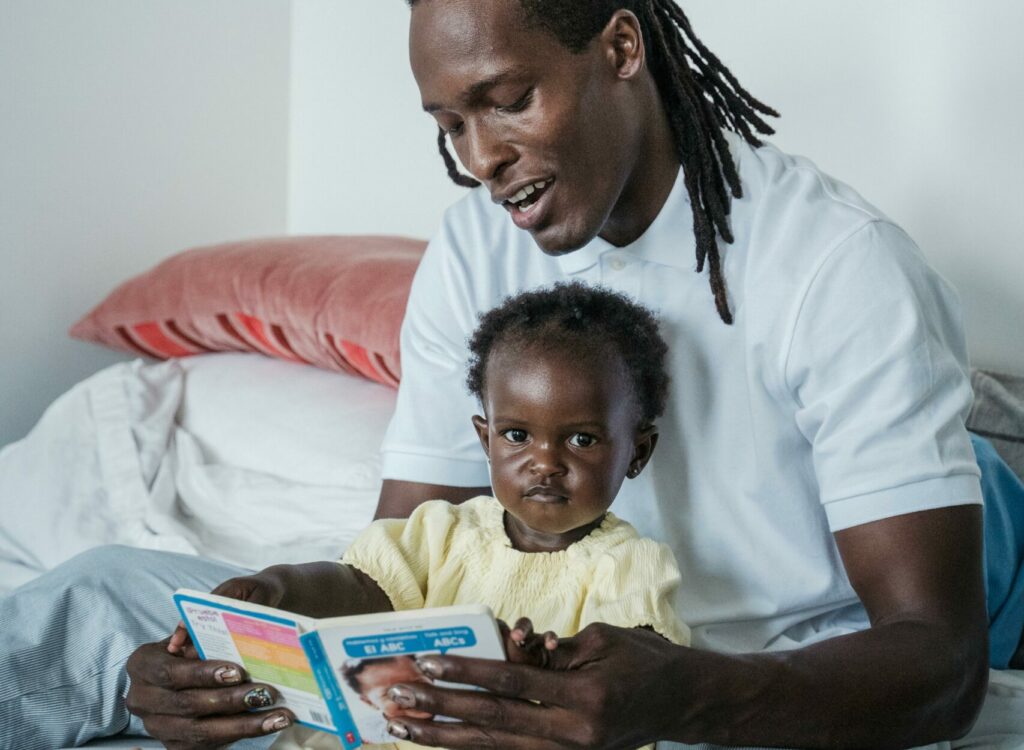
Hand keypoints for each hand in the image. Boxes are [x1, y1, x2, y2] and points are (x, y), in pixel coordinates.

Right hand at [125, 570, 294, 749]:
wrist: (215, 645)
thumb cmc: (218, 620)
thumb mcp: (219, 602)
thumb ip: (218, 605)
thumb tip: (216, 621)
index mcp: (143, 662)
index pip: (170, 671)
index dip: (202, 674)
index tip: (236, 671)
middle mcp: (143, 698)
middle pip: (186, 705)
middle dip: (230, 701)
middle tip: (266, 694)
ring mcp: (158, 725)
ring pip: (200, 733)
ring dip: (243, 726)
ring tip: (278, 717)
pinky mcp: (178, 743)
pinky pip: (208, 746)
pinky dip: (240, 736)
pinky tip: (269, 725)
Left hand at [382, 622, 684, 748]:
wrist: (683, 701)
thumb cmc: (644, 659)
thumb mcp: (602, 640)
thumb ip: (553, 649)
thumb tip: (508, 650)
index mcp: (586, 696)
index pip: (513, 684)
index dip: (467, 673)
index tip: (427, 662)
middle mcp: (575, 734)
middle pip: (494, 725)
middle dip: (440, 711)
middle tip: (397, 700)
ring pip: (496, 749)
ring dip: (445, 738)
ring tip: (403, 728)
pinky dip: (475, 748)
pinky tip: (442, 741)